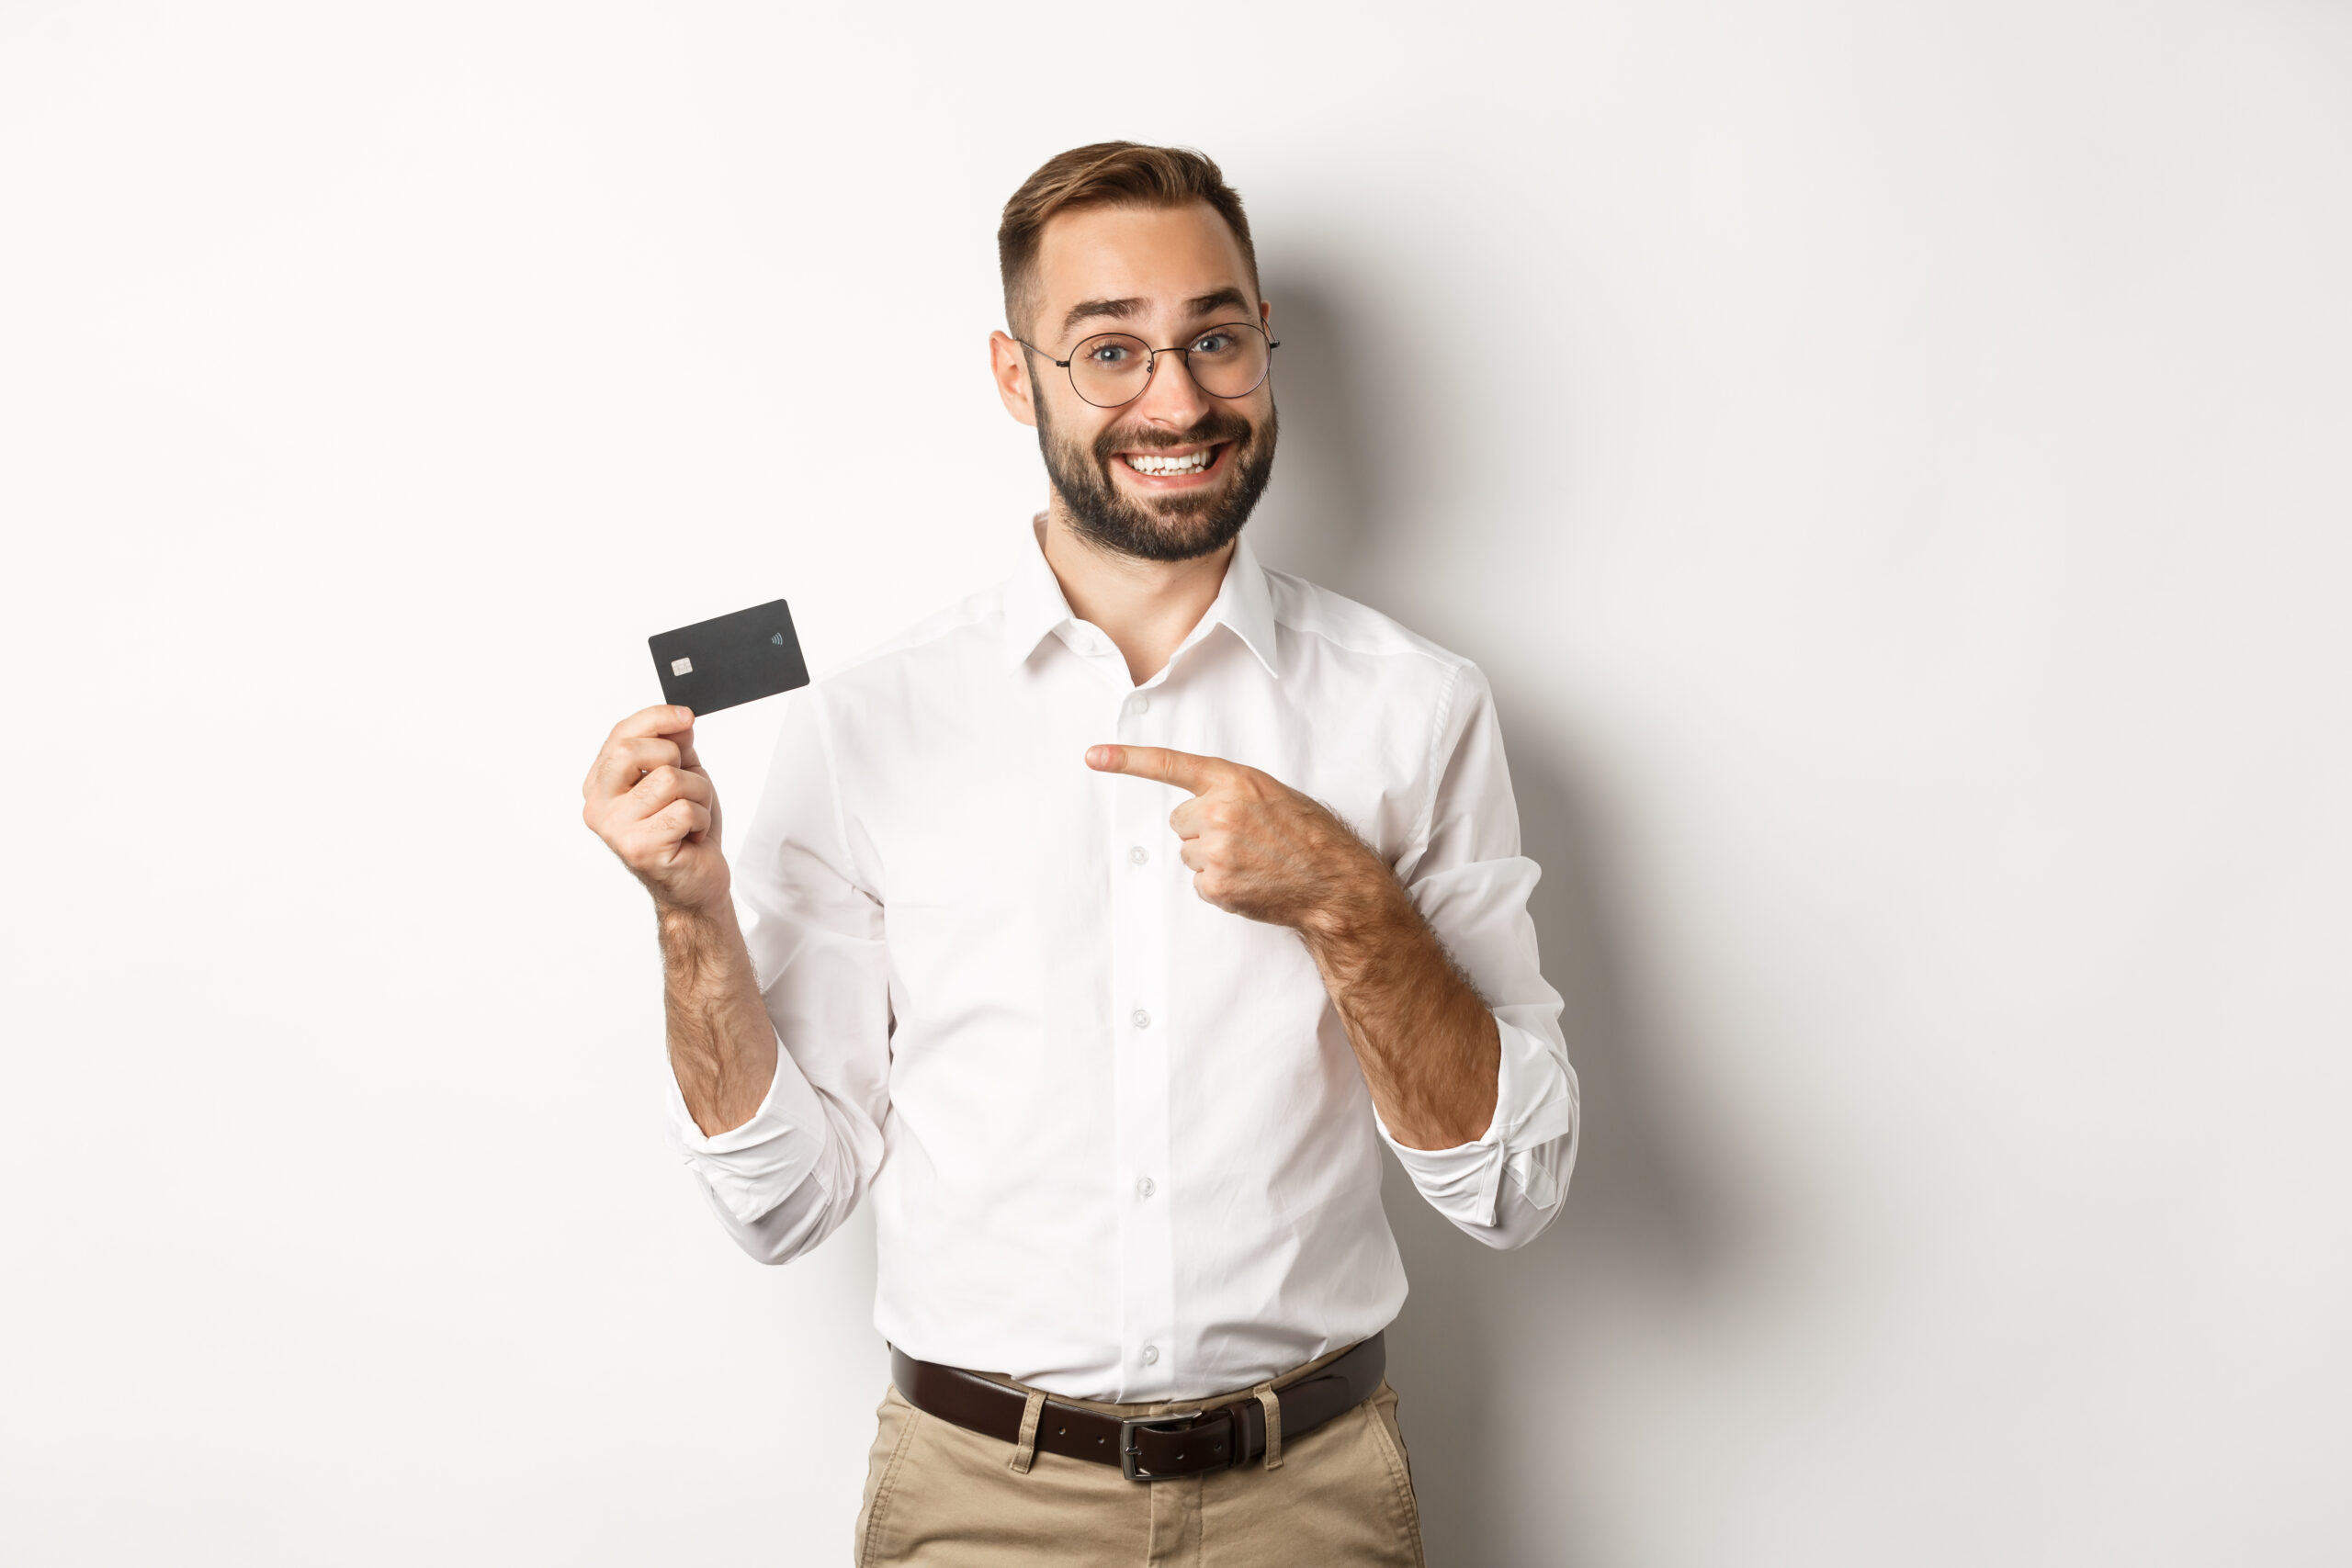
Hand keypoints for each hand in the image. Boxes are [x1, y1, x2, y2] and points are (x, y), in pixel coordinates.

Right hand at [583, 705, 727, 914]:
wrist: (696, 883)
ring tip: (692, 817)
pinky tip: (691, 836)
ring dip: (698, 794)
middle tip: (686, 785)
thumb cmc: (684, 831)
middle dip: (675, 759)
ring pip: (669, 780)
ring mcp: (615, 829)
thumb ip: (676, 746)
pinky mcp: (640, 848)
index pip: (620, 735)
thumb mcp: (682, 776)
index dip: (656, 718)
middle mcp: (598, 806)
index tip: (686, 717)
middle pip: (632, 750)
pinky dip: (701, 819)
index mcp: (601, 784)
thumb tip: (679, 719)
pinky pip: (685, 810)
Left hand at [1084, 744, 1400, 934]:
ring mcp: (1216, 850)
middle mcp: (1220, 811)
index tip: (1092, 756)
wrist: (1334, 883)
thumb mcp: (1272, 795)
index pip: (1171, 765)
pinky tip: (1251, 881)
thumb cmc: (1309, 836)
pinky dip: (1219, 885)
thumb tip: (1196, 811)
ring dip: (1212, 858)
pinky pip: (1199, 882)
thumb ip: (1231, 792)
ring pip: (1188, 853)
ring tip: (1253, 861)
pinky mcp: (1217, 884)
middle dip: (1203, 830)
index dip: (1127, 761)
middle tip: (1246, 839)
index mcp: (1235, 781)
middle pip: (1179, 820)